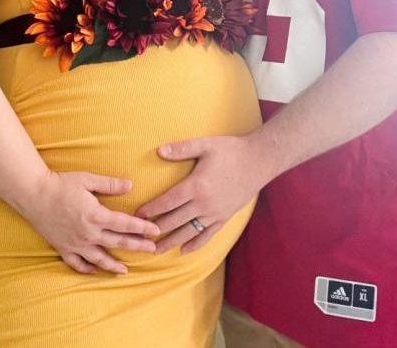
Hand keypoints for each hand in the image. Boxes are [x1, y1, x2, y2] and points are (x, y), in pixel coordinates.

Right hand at [23, 169, 160, 273]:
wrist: (32, 193)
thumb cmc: (60, 184)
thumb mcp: (87, 180)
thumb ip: (110, 184)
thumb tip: (130, 185)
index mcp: (96, 215)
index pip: (125, 224)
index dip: (143, 228)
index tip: (156, 231)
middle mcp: (88, 232)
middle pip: (118, 243)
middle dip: (138, 247)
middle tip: (153, 250)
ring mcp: (75, 242)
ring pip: (99, 258)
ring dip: (114, 265)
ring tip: (126, 270)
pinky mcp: (62, 247)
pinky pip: (76, 263)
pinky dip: (86, 269)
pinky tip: (94, 271)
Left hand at [135, 135, 274, 254]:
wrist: (259, 161)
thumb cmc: (231, 150)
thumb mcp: (205, 145)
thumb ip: (181, 149)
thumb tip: (159, 151)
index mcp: (196, 186)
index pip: (168, 202)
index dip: (151, 210)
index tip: (137, 215)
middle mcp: (204, 203)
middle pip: (175, 221)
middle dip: (156, 229)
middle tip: (139, 237)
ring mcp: (215, 213)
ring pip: (188, 232)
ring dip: (171, 242)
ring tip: (156, 250)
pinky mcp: (225, 217)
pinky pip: (207, 235)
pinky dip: (195, 244)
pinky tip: (184, 251)